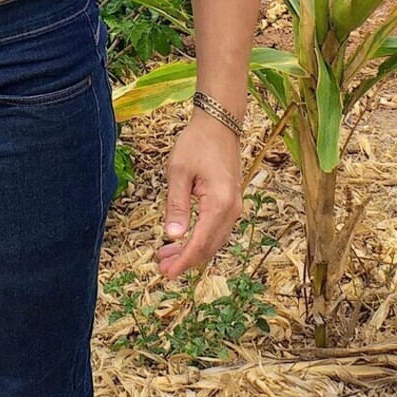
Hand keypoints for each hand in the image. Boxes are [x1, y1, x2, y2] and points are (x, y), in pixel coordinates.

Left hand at [156, 111, 241, 279]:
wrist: (219, 124)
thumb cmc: (197, 143)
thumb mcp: (179, 171)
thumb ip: (176, 205)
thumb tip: (173, 236)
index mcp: (219, 203)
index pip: (201, 243)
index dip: (183, 261)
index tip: (166, 273)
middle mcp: (232, 209)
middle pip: (210, 247)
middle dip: (186, 260)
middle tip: (162, 268)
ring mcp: (234, 207)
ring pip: (215, 241)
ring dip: (193, 251)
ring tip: (167, 256)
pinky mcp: (230, 203)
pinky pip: (217, 230)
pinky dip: (201, 239)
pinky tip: (183, 240)